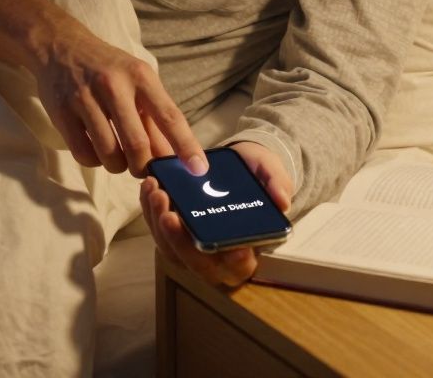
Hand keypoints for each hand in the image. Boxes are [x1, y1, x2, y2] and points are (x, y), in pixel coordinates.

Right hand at [0, 0, 206, 177]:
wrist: (60, 46)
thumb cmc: (107, 68)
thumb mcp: (137, 81)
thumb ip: (155, 117)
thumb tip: (174, 157)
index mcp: (140, 76)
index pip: (170, 117)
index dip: (186, 146)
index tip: (199, 169)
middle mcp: (114, 85)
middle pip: (138, 145)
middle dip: (144, 166)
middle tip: (143, 168)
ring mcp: (84, 98)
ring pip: (110, 154)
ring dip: (118, 166)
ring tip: (118, 157)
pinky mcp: (61, 112)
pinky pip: (84, 154)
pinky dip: (95, 161)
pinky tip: (96, 149)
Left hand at [140, 141, 292, 287]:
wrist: (237, 166)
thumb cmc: (256, 175)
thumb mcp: (271, 171)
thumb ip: (277, 184)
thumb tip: (282, 201)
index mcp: (248, 249)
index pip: (241, 266)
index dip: (235, 261)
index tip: (235, 247)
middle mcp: (218, 257)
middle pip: (197, 264)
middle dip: (180, 241)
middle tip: (170, 214)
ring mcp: (193, 248)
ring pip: (171, 250)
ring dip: (158, 224)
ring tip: (156, 192)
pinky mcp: (174, 234)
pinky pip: (159, 231)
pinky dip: (150, 211)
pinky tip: (150, 187)